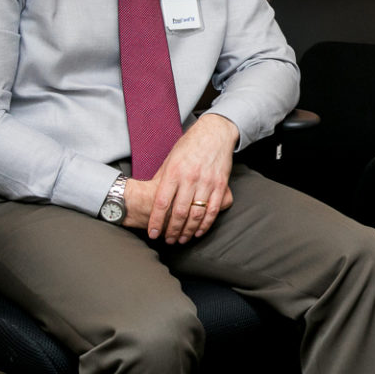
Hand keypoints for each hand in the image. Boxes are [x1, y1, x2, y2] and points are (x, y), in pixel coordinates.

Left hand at [124, 113, 237, 243]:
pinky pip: (213, 209)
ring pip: (196, 213)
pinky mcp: (221, 185)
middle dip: (172, 230)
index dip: (157, 221)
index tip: (153, 234)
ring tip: (182, 239)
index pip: (162, 203)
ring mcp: (207, 182)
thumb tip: (154, 200)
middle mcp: (190, 178)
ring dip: (188, 230)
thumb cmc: (189, 145)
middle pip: (179, 212)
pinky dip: (206, 224)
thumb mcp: (170, 159)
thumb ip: (163, 179)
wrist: (215, 133)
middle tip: (168, 240)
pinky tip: (199, 231)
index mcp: (174, 172)